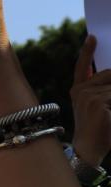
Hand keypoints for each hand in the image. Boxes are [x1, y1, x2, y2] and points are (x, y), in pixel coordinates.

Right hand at [70, 35, 110, 166]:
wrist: (89, 149)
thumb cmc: (99, 129)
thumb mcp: (100, 106)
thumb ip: (105, 90)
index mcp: (78, 90)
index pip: (82, 67)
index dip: (87, 52)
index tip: (93, 37)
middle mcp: (80, 90)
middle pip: (110, 74)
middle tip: (109, 102)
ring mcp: (87, 95)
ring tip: (108, 112)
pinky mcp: (97, 102)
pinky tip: (109, 115)